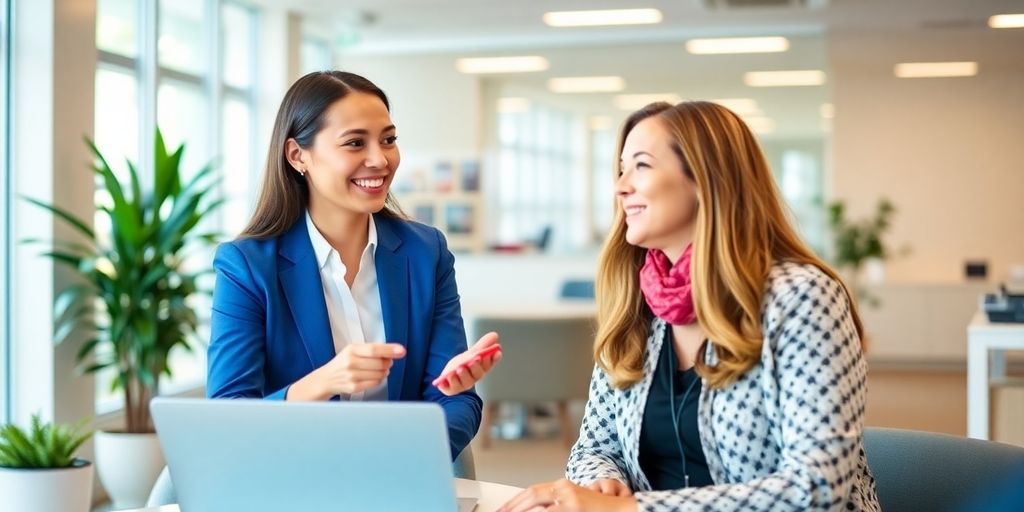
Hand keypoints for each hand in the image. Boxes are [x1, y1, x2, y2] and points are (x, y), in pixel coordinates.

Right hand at [289, 343, 405, 399]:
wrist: (326, 379)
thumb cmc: (343, 363)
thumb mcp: (353, 350)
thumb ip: (371, 349)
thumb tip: (394, 351)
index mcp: (351, 349)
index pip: (374, 349)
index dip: (390, 350)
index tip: (402, 350)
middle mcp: (350, 362)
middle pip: (380, 363)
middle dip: (388, 363)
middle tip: (387, 362)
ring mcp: (352, 376)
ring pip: (379, 374)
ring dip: (384, 371)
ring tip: (379, 369)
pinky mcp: (354, 387)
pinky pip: (375, 383)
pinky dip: (379, 379)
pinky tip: (374, 376)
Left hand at [434, 331, 501, 395]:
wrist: (449, 375)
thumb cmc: (464, 365)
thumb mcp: (472, 353)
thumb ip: (483, 345)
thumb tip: (495, 335)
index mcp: (481, 369)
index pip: (489, 365)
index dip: (493, 359)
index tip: (497, 352)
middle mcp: (473, 378)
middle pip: (477, 374)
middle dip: (476, 366)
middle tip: (475, 359)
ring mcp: (462, 384)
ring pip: (464, 381)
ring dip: (463, 375)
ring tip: (460, 368)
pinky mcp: (452, 389)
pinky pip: (451, 388)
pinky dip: (449, 383)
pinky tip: (448, 376)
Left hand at [498, 478, 636, 511]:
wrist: (623, 509)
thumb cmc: (598, 509)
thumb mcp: (574, 501)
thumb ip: (555, 504)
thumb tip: (535, 510)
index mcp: (563, 486)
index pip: (533, 491)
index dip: (515, 501)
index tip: (503, 510)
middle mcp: (565, 490)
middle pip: (532, 495)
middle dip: (513, 507)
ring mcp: (571, 501)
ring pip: (539, 506)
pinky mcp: (575, 510)